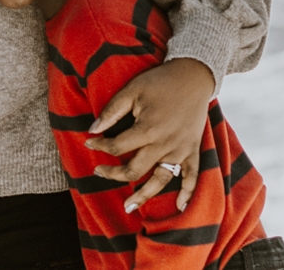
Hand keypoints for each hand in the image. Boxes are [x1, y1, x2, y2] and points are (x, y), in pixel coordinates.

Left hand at [82, 58, 214, 213]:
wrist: (193, 76)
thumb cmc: (160, 81)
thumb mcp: (132, 90)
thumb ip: (111, 112)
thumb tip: (91, 129)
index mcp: (147, 129)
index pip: (116, 147)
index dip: (99, 146)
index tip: (90, 142)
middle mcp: (164, 144)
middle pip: (135, 170)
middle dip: (113, 174)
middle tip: (98, 173)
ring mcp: (180, 150)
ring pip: (160, 180)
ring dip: (144, 195)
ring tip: (129, 207)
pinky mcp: (193, 150)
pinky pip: (192, 176)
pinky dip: (188, 193)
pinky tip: (180, 206)